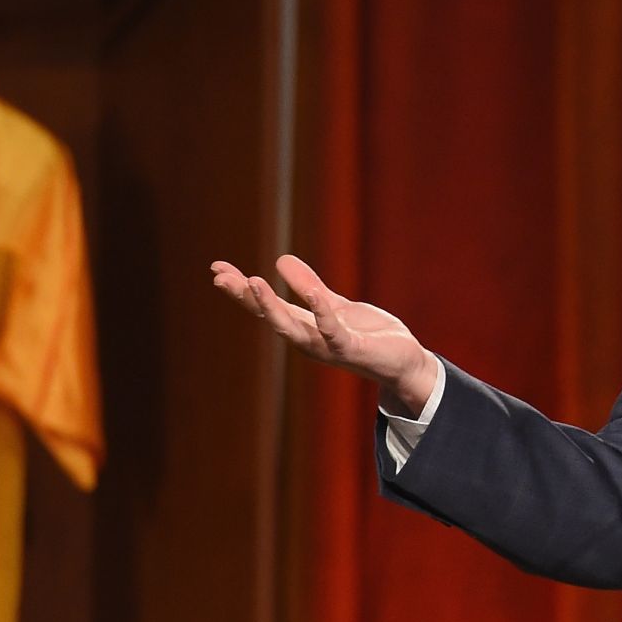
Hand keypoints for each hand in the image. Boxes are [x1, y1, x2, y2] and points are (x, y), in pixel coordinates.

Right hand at [210, 254, 438, 413]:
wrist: (404, 363)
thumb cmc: (370, 336)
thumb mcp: (336, 306)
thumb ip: (311, 287)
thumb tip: (280, 259)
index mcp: (303, 326)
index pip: (265, 306)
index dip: (241, 289)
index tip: (217, 267)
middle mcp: (308, 339)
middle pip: (269, 316)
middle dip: (244, 297)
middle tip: (219, 276)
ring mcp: (327, 347)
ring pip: (291, 328)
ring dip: (270, 306)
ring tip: (252, 280)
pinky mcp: (351, 349)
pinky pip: (332, 330)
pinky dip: (321, 312)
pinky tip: (313, 293)